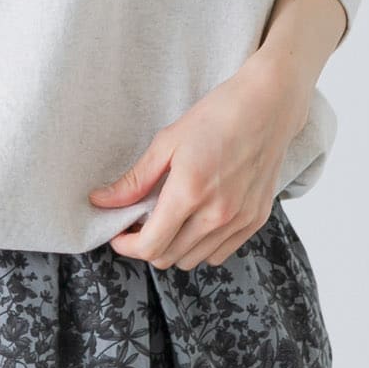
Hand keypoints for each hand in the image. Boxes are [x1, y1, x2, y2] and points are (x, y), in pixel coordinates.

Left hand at [88, 46, 312, 268]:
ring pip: (193, 261)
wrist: (268, 106)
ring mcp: (239, 220)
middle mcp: (217, 214)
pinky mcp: (255, 220)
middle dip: (146, 246)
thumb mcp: (167, 142)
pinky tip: (194, 222)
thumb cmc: (216, 117)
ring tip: (168, 222)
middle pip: (168, 258)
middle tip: (140, 224)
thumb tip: (101, 201)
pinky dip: (200, 247)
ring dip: (173, 248)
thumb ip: (134, 180)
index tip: (119, 235)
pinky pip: (219, 254)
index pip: (150, 246)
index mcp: (189, 193)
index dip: (126, 246)